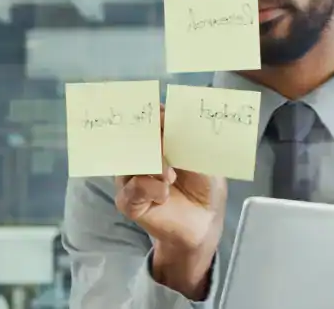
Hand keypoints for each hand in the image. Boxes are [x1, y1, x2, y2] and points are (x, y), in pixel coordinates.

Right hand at [114, 106, 225, 299]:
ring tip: (171, 176)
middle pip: (135, 137)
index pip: (147, 120)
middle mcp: (139, 155)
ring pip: (132, 161)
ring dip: (154, 165)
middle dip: (152, 138)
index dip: (151, 113)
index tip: (159, 110)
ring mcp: (130, 178)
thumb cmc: (204, 186)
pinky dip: (152, 188)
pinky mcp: (128, 201)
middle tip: (167, 145)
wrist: (205, 222)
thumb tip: (167, 112)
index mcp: (156, 141)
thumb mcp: (201, 156)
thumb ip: (185, 136)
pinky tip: (164, 194)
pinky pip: (133, 187)